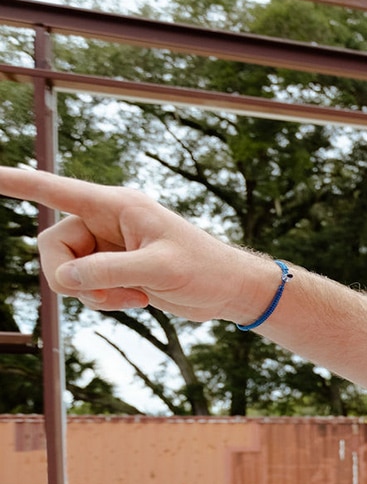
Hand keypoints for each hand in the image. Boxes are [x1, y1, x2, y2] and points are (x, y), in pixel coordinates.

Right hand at [0, 166, 280, 322]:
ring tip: (133, 298)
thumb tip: (65, 277)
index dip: (17, 182)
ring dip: (91, 293)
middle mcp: (105, 221)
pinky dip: (102, 300)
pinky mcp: (112, 268)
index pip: (54, 189)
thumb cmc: (205, 270)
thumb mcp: (160, 270)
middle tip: (110, 295)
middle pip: (52, 246)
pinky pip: (83, 286)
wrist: (229, 291)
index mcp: (116, 206)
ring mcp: (107, 246)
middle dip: (71, 277)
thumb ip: (110, 271)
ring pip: (65, 271)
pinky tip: (137, 301)